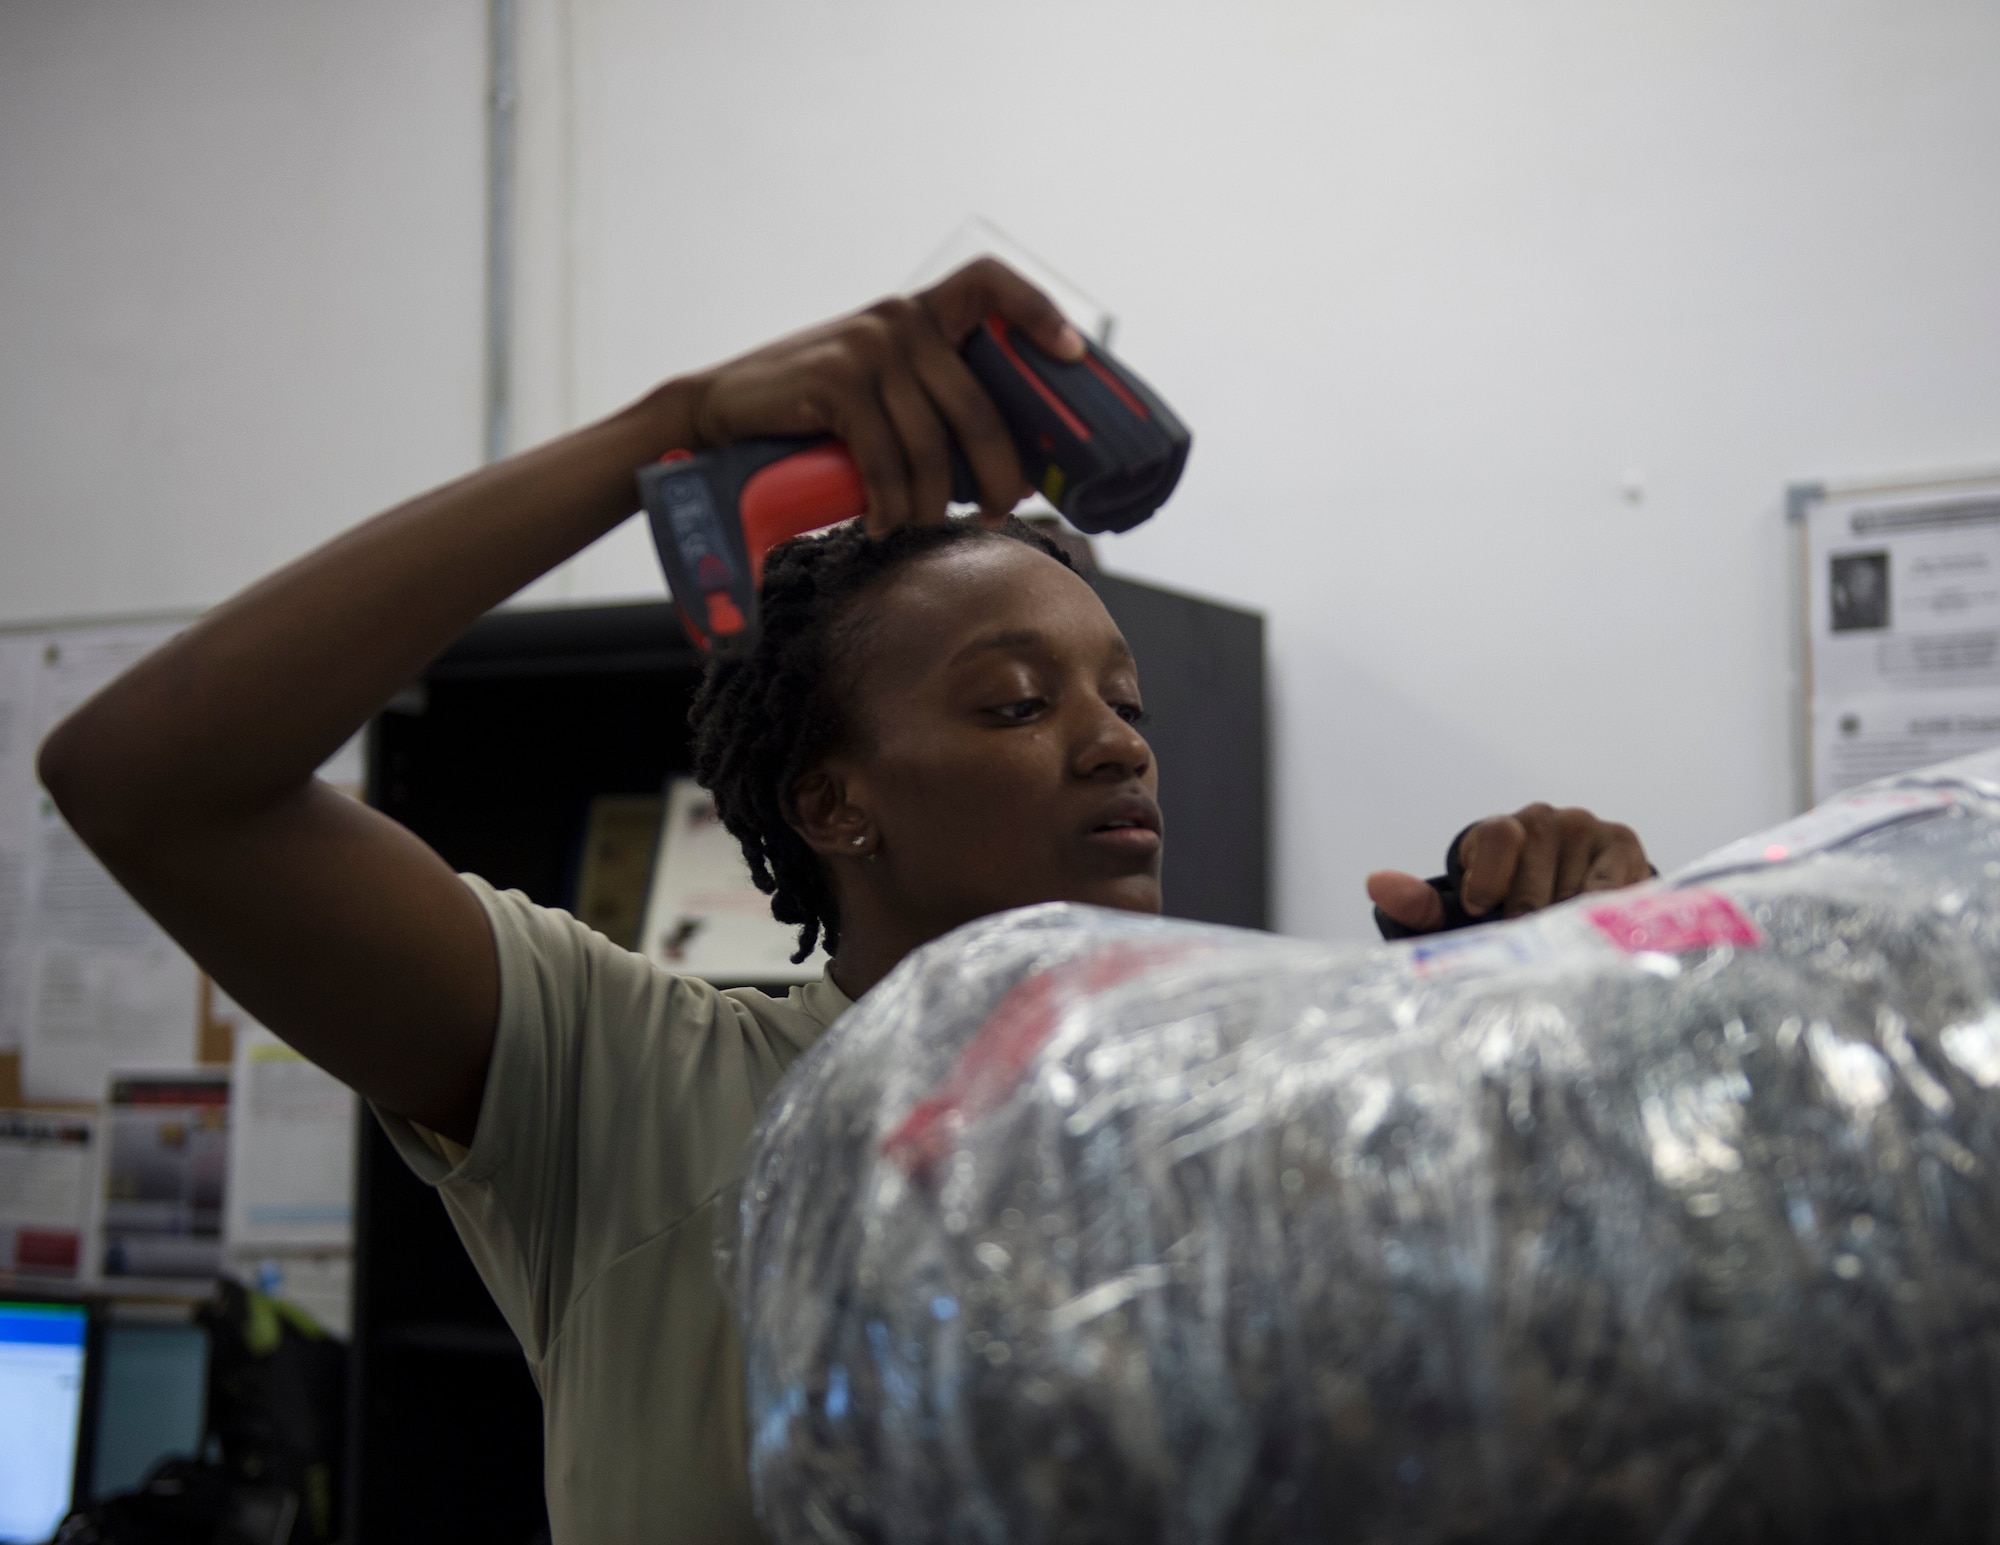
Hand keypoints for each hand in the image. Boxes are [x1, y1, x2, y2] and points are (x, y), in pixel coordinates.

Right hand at [680, 257, 1085, 534]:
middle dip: (999, 471)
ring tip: (919, 526)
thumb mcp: (881, 390)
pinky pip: (887, 459)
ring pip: (933, 446)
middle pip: (980, 405)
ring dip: (932, 503)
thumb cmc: (813, 414)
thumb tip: (1006, 465)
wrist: (722, 411)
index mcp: (918, 314)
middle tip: (999, 510)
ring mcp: (868, 347)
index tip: (1076, 354)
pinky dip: (890, 503)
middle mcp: (899, 319)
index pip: (990, 283)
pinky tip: (881, 523)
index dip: (1039, 310)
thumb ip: (931, 398)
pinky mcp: (836, 381)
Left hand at [1367, 803, 1650, 933]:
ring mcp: (1584, 828)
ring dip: (1565, 920)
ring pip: (1574, 884)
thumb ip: (1419, 906)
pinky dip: (1603, 911)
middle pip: (1535, 869)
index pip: (1496, 837)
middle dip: (1528, 914)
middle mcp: (1542, 820)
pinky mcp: (1622, 845)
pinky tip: (1595, 929)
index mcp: (1496, 832)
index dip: (1490, 879)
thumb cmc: (1504, 916)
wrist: (1569, 917)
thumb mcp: (1459, 917)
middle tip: (1526, 939)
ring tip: (1559, 937)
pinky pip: (1614, 883)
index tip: (1482, 910)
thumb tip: (1376, 883)